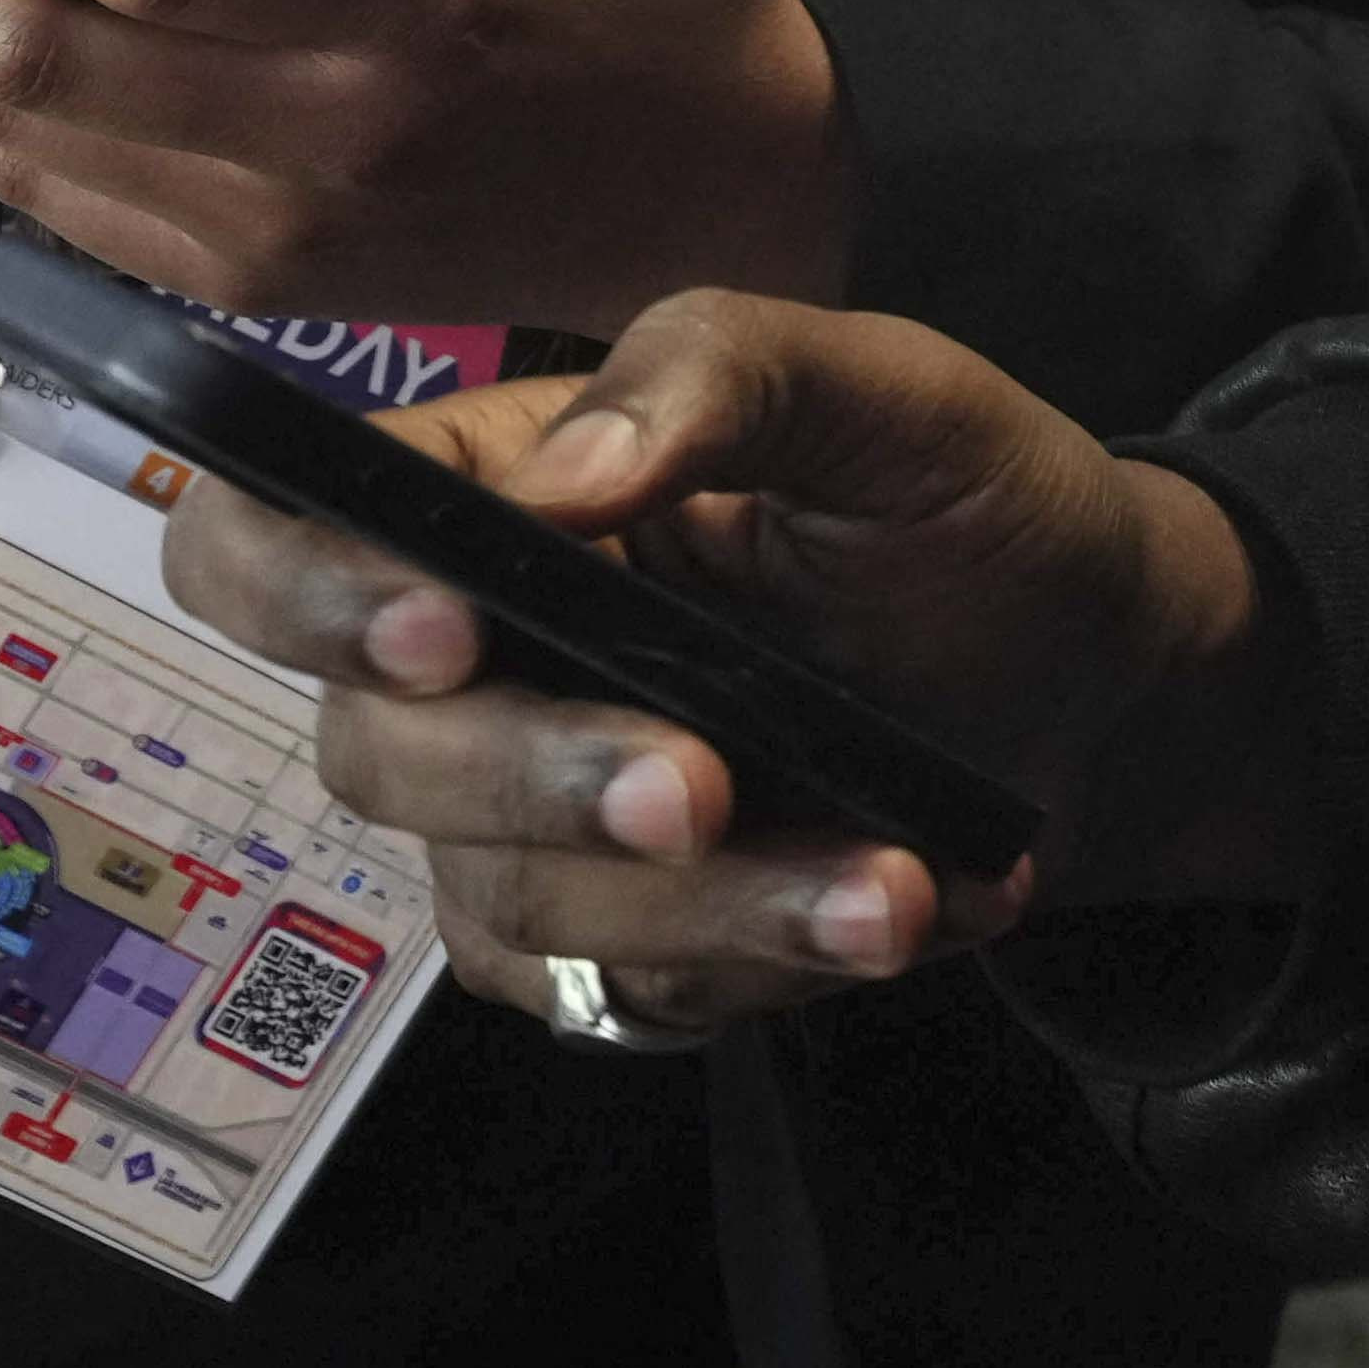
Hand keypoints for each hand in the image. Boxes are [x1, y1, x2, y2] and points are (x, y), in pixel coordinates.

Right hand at [162, 290, 1309, 1041]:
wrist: (1098, 675)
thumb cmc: (965, 502)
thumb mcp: (886, 391)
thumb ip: (722, 374)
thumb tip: (561, 474)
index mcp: (493, 490)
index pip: (270, 535)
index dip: (310, 589)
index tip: (448, 627)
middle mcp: (475, 660)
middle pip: (379, 751)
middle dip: (539, 774)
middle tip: (699, 784)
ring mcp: (526, 819)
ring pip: (509, 898)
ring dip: (703, 902)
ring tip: (891, 881)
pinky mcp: (611, 946)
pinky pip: (621, 992)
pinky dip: (765, 959)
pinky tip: (897, 908)